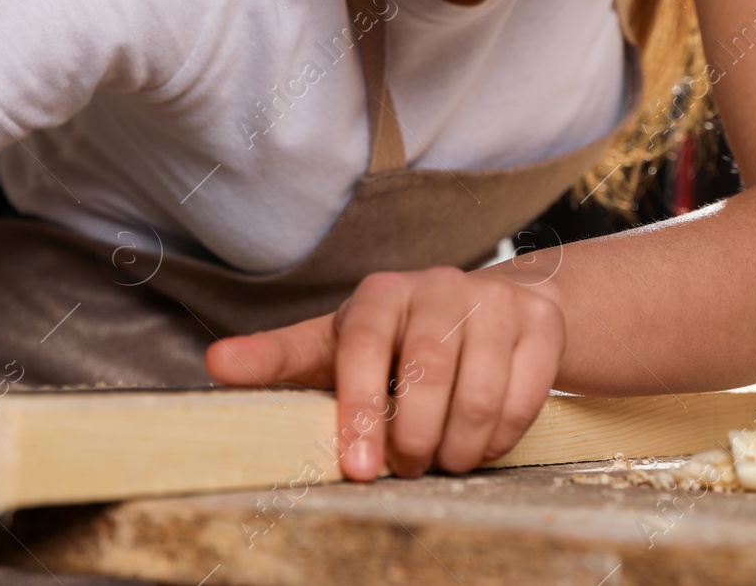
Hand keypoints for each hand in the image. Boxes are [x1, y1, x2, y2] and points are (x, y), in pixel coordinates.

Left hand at [205, 266, 565, 480]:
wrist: (487, 312)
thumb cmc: (394, 340)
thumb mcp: (334, 346)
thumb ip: (279, 359)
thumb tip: (215, 365)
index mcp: (378, 294)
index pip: (360, 346)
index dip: (358, 411)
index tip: (359, 469)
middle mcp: (437, 286)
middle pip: (425, 368)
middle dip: (413, 435)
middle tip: (407, 468)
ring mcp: (493, 301)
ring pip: (479, 389)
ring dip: (460, 444)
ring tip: (445, 462)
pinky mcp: (540, 322)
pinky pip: (525, 393)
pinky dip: (502, 435)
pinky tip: (483, 445)